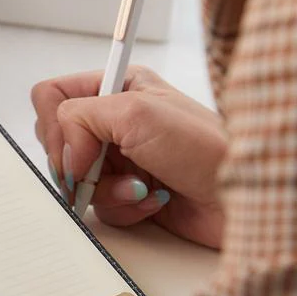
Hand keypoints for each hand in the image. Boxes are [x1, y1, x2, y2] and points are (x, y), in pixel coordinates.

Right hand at [31, 66, 226, 248]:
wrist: (244, 198)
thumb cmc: (207, 149)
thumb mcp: (136, 112)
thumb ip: (79, 118)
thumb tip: (61, 151)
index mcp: (118, 87)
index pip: (52, 96)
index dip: (55, 126)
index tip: (77, 147)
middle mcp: (117, 121)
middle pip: (59, 142)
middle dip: (79, 163)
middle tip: (102, 168)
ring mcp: (122, 158)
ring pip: (75, 179)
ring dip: (106, 190)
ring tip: (142, 188)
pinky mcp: (129, 192)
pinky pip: (98, 206)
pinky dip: (123, 207)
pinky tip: (152, 201)